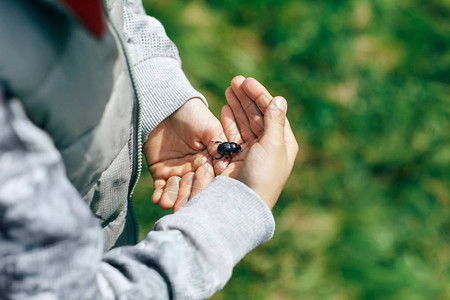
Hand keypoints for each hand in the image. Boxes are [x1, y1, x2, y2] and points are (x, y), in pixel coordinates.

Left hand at [144, 98, 227, 211]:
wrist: (164, 106)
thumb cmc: (191, 114)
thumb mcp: (209, 128)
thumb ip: (218, 145)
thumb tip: (225, 167)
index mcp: (210, 160)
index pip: (208, 178)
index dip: (204, 188)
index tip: (202, 199)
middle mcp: (195, 169)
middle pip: (192, 188)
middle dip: (187, 198)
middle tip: (183, 209)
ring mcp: (178, 172)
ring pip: (177, 190)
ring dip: (173, 198)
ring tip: (168, 204)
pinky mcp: (160, 172)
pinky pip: (161, 187)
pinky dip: (159, 194)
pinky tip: (158, 200)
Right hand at [219, 76, 297, 208]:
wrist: (244, 202)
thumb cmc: (264, 174)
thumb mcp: (274, 145)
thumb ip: (275, 120)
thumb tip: (280, 99)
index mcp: (283, 142)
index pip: (272, 111)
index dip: (260, 95)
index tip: (247, 82)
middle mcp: (268, 145)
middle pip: (257, 115)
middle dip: (246, 98)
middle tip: (234, 81)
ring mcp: (251, 151)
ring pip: (244, 122)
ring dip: (237, 106)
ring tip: (228, 90)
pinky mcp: (236, 157)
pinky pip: (233, 134)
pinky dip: (229, 121)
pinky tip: (224, 108)